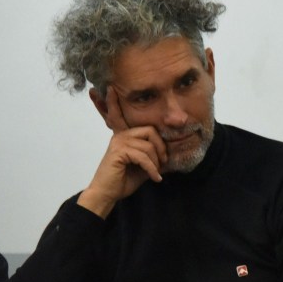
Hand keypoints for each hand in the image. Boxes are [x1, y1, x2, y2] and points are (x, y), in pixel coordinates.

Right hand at [78, 87, 166, 218]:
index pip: (120, 115)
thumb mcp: (145, 166)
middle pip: (151, 131)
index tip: (109, 87)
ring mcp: (118, 143)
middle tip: (163, 163)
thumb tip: (173, 155)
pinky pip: (143, 156)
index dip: (113, 102)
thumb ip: (155, 156)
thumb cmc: (125, 179)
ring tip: (156, 173)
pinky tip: (155, 178)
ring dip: (156, 162)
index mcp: (124, 135)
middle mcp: (120, 136)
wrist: (108, 194)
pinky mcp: (118, 152)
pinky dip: (152, 169)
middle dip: (161, 148)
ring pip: (149, 146)